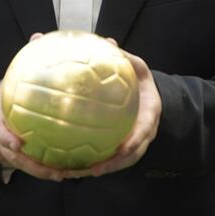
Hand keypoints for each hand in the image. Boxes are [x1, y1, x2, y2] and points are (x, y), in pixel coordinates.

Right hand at [0, 33, 65, 181]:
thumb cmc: (8, 94)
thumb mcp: (11, 79)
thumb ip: (26, 61)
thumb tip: (38, 35)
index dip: (6, 138)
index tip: (19, 143)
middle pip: (10, 157)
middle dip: (30, 165)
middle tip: (52, 168)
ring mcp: (5, 152)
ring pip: (22, 167)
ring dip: (41, 172)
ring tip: (62, 174)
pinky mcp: (17, 159)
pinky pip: (32, 166)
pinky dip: (48, 169)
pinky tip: (68, 169)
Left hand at [64, 42, 161, 178]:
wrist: (148, 98)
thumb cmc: (141, 83)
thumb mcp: (139, 68)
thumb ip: (125, 58)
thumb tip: (108, 42)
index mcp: (150, 114)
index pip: (145, 130)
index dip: (135, 142)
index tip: (122, 149)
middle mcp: (142, 134)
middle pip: (130, 157)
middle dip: (112, 166)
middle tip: (93, 170)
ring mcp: (132, 145)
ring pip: (116, 164)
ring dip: (96, 170)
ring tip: (73, 174)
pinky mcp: (119, 149)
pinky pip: (104, 159)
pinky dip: (87, 164)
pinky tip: (64, 166)